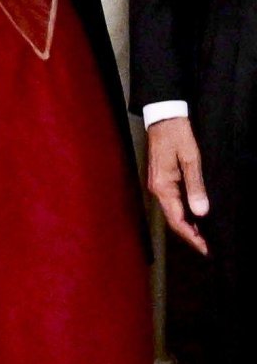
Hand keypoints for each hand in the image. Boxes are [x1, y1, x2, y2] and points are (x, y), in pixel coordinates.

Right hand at [147, 116, 209, 254]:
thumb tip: (201, 212)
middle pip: (173, 219)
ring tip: (204, 236)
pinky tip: (195, 215)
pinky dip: (183, 212)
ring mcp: (157, 184)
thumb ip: (196, 186)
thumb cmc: (177, 134)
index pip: (176, 219)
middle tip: (208, 247)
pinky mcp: (161, 178)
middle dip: (190, 234)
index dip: (192, 236)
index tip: (205, 248)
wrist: (164, 115)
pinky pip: (172, 202)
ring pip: (172, 211)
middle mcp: (157, 189)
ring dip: (187, 225)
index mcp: (163, 186)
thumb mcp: (191, 159)